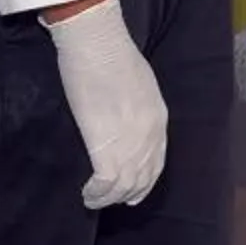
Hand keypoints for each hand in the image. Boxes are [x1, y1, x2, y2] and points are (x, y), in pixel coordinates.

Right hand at [43, 0, 167, 208]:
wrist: (97, 43)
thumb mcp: (138, 81)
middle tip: (111, 201)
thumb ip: (136, 104)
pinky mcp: (107, 146)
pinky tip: (86, 194)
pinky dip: (96, 193)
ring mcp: (130, 144)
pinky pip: (105, 183)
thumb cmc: (111, 53)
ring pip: (124, 186)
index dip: (144, 180)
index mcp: (159, 119)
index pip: (156, 161)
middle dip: (127, 193)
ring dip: (108, 198)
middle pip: (142, 178)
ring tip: (93, 201)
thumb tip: (123, 115)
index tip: (133, 191)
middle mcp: (150, 136)